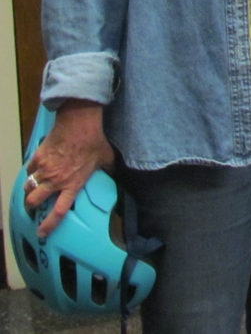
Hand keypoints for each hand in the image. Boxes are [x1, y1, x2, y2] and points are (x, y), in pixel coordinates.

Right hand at [24, 100, 114, 237]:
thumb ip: (108, 169)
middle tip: (32, 205)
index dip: (49, 225)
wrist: (80, 123)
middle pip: (34, 202)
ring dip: (29, 190)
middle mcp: (56, 181)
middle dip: (31, 206)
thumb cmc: (94, 141)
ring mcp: (45, 169)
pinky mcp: (39, 157)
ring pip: (29, 187)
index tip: (42, 233)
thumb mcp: (106, 158)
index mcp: (72, 185)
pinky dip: (31, 171)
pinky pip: (29, 170)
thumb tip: (115, 172)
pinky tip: (35, 169)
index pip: (58, 212)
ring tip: (33, 189)